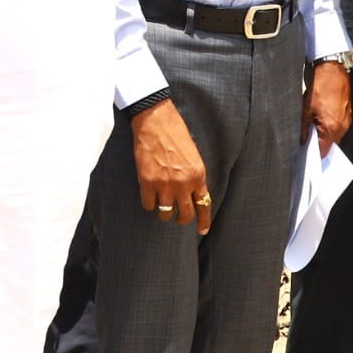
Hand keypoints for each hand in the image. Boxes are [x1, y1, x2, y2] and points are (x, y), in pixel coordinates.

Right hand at [131, 100, 211, 235]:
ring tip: (161, 206)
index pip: (204, 205)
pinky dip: (148, 203)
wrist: (156, 122)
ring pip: (166, 214)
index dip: (204, 221)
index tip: (202, 230)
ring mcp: (165, 185)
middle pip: (186, 215)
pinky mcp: (148, 183)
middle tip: (177, 218)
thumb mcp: (193, 156)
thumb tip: (191, 194)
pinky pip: (148, 205)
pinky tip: (148, 196)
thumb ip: (193, 176)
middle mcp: (184, 183)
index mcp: (198, 175)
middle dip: (181, 219)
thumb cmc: (175, 134)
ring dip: (164, 213)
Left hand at [303, 63, 352, 150]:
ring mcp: (347, 120)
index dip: (315, 154)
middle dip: (320, 143)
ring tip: (315, 126)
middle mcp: (342, 127)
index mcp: (331, 128)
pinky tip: (323, 119)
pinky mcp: (348, 114)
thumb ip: (304, 128)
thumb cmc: (321, 88)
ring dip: (326, 134)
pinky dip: (331, 126)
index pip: (324, 150)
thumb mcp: (306, 109)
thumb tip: (302, 140)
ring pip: (335, 135)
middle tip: (309, 140)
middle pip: (330, 144)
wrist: (333, 72)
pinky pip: (339, 126)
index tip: (308, 154)